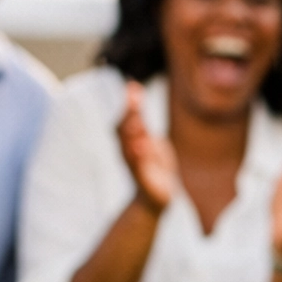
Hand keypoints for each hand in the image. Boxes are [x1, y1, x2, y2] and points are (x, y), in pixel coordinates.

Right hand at [116, 82, 176, 213]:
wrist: (156, 197)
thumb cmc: (152, 166)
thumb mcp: (148, 139)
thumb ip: (141, 121)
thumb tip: (133, 92)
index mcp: (129, 139)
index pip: (126, 117)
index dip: (128, 102)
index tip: (132, 84)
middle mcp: (128, 150)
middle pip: (125, 129)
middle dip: (129, 113)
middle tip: (134, 95)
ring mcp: (135, 164)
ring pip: (130, 146)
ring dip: (132, 132)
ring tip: (137, 118)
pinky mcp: (143, 178)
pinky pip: (139, 166)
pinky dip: (139, 157)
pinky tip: (142, 146)